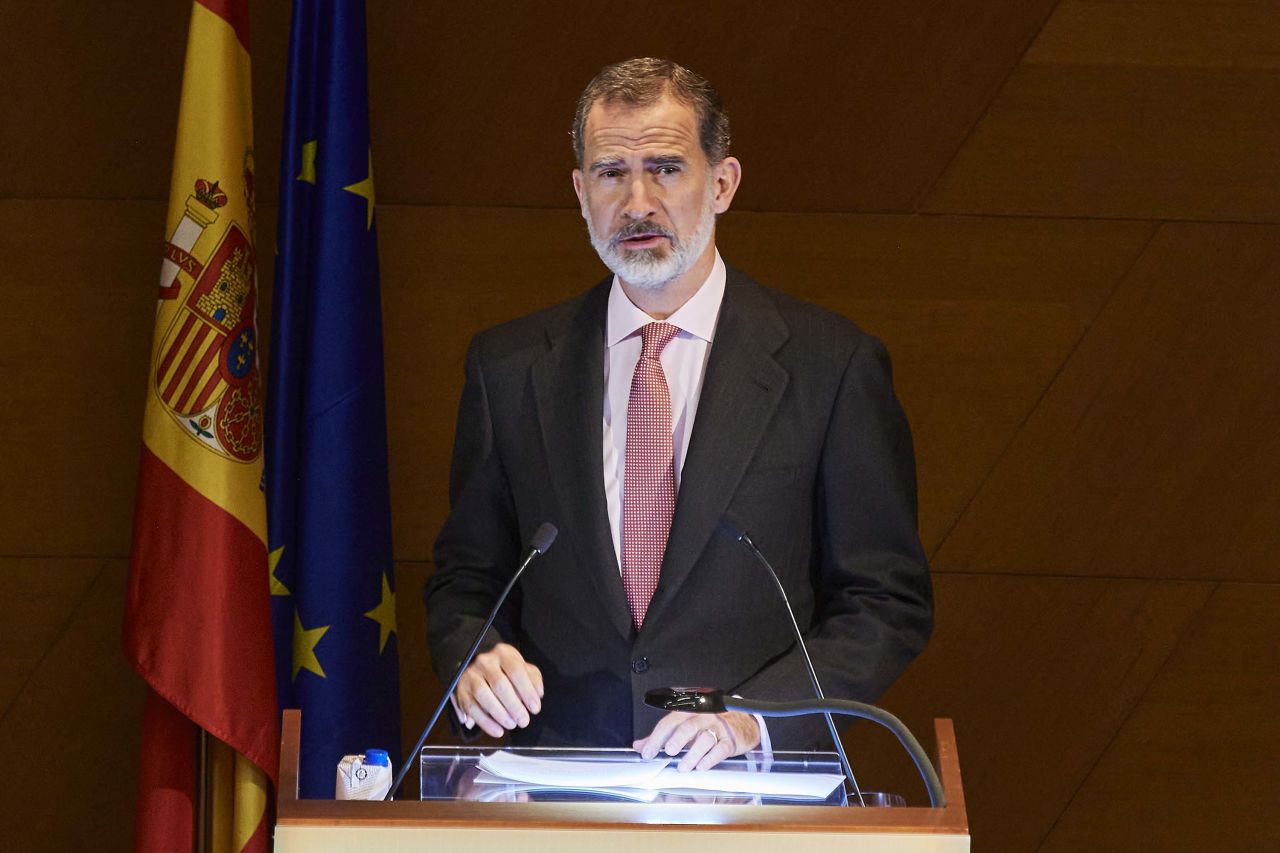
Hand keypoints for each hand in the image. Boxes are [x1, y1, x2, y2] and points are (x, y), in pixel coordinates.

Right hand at [451, 642, 542, 736]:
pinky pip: (471, 707)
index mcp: (503, 653)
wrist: (481, 668)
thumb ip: (533, 680)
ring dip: (499, 714)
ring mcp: (471, 675)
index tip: (535, 708)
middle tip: (523, 721)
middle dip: (513, 706)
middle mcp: (485, 661)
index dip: (527, 691)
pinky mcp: (461, 690)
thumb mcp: (524, 669)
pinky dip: (485, 722)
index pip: (516, 670)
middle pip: (499, 684)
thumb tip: (538, 694)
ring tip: (511, 725)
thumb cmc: (508, 671)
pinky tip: (498, 731)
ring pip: (483, 694)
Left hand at [633, 710, 760, 771]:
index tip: (647, 752)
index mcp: (688, 713)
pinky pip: (720, 749)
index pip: (669, 722)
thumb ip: (662, 736)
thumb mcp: (684, 726)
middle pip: (688, 726)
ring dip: (692, 754)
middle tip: (669, 752)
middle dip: (677, 739)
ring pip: (704, 739)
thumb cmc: (708, 725)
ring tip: (683, 767)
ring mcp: (717, 729)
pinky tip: (701, 766)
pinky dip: (710, 759)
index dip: (657, 737)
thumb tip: (639, 745)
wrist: (741, 723)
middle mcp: (703, 718)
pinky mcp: (730, 741)